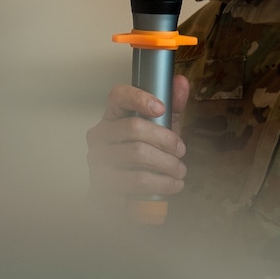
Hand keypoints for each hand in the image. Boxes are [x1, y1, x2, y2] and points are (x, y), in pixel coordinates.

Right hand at [85, 75, 190, 200]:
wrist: (120, 196)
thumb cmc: (139, 160)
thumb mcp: (159, 132)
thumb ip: (172, 107)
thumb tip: (181, 82)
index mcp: (112, 116)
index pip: (118, 95)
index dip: (140, 98)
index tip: (161, 108)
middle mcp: (99, 134)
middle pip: (134, 127)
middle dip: (166, 139)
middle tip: (181, 150)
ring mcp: (97, 158)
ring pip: (138, 154)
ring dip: (167, 163)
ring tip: (179, 170)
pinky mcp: (102, 182)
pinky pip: (137, 179)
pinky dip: (162, 182)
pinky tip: (173, 184)